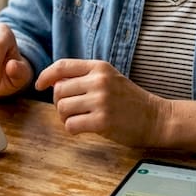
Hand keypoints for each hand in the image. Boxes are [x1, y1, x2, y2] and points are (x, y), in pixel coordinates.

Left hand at [34, 59, 169, 146]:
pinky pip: (71, 125)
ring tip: (79, 120)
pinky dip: (72, 129)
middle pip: (59, 90)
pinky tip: (83, 129)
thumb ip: (85, 77)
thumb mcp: (109, 79)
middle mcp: (99, 81)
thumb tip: (54, 82)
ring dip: (65, 117)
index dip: (46, 76)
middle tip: (70, 111)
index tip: (39, 85)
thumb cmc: (130, 100)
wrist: (156, 118)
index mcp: (100, 67)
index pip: (62, 66)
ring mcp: (101, 101)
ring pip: (62, 108)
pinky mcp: (102, 121)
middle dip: (59, 103)